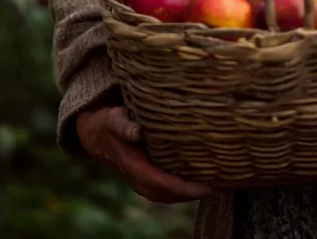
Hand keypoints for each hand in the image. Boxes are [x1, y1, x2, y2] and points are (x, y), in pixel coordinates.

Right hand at [76, 106, 212, 203]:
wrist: (96, 133)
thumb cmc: (109, 122)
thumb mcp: (114, 119)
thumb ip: (124, 126)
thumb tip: (136, 132)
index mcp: (131, 165)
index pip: (160, 182)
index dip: (183, 188)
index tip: (206, 188)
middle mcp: (136, 177)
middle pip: (166, 193)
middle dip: (192, 195)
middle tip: (220, 190)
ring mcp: (140, 180)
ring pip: (166, 195)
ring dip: (188, 196)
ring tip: (216, 190)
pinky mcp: (145, 177)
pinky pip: (164, 189)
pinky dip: (181, 191)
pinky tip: (200, 185)